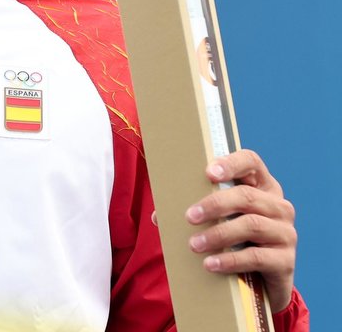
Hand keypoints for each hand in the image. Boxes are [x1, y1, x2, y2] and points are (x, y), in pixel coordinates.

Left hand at [185, 149, 296, 311]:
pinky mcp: (286, 261)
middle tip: (188, 216)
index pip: (251, 162)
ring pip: (252, 225)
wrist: (260, 282)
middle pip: (246, 196)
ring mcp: (286, 232)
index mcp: (261, 186)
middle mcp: (278, 205)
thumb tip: (158, 216)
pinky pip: (257, 257)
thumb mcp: (217, 221)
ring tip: (194, 244)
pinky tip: (211, 264)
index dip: (231, 163)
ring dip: (218, 234)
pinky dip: (230, 260)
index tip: (208, 173)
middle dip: (214, 204)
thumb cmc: (233, 241)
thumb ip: (194, 210)